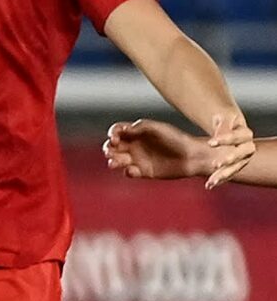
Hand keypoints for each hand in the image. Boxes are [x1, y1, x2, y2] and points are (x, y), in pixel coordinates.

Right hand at [104, 119, 218, 180]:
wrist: (193, 156)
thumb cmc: (176, 138)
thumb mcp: (157, 128)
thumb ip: (140, 127)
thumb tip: (123, 129)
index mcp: (136, 132)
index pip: (117, 131)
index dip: (112, 134)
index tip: (114, 138)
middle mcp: (134, 145)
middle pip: (113, 146)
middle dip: (108, 148)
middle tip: (111, 151)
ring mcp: (138, 159)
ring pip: (118, 160)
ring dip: (113, 161)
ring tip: (115, 163)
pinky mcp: (144, 172)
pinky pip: (129, 172)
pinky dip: (128, 172)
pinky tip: (133, 170)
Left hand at [206, 113, 254, 188]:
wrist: (228, 127)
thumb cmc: (224, 121)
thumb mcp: (223, 118)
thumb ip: (222, 124)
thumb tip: (219, 129)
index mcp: (245, 134)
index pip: (238, 137)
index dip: (226, 139)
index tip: (210, 142)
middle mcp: (247, 148)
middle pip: (241, 155)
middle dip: (229, 160)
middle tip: (215, 164)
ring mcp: (243, 158)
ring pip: (235, 168)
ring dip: (223, 175)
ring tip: (211, 181)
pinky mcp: (236, 166)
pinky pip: (229, 174)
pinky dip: (219, 180)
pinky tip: (209, 185)